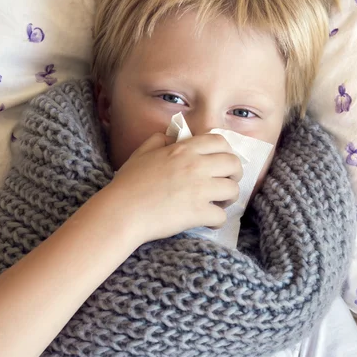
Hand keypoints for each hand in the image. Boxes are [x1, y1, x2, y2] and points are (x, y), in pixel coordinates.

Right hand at [105, 132, 242, 244]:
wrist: (122, 211)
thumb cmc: (129, 183)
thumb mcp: (142, 152)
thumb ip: (159, 139)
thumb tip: (172, 136)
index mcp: (184, 149)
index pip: (220, 141)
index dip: (225, 151)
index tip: (220, 162)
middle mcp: (196, 166)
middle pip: (234, 164)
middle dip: (234, 174)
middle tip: (224, 182)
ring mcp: (200, 189)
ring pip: (233, 190)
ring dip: (228, 197)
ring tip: (218, 202)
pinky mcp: (199, 213)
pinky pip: (222, 216)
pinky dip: (217, 220)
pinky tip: (208, 221)